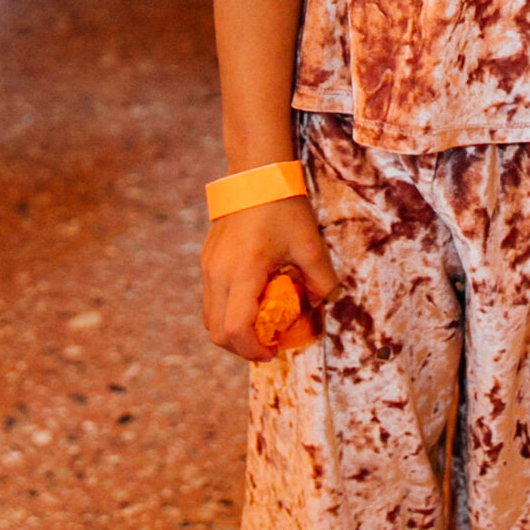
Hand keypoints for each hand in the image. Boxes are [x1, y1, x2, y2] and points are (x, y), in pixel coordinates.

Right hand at [201, 196, 338, 363]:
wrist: (256, 176)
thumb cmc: (284, 209)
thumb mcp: (311, 245)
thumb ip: (321, 280)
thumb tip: (323, 303)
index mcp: (244, 272)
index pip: (236, 329)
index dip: (253, 350)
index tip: (273, 352)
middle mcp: (219, 273)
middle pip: (217, 332)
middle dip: (242, 348)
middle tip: (267, 346)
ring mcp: (209, 267)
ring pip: (209, 318)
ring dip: (232, 331)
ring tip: (259, 327)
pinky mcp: (207, 260)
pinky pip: (211, 299)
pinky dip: (227, 312)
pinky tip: (251, 301)